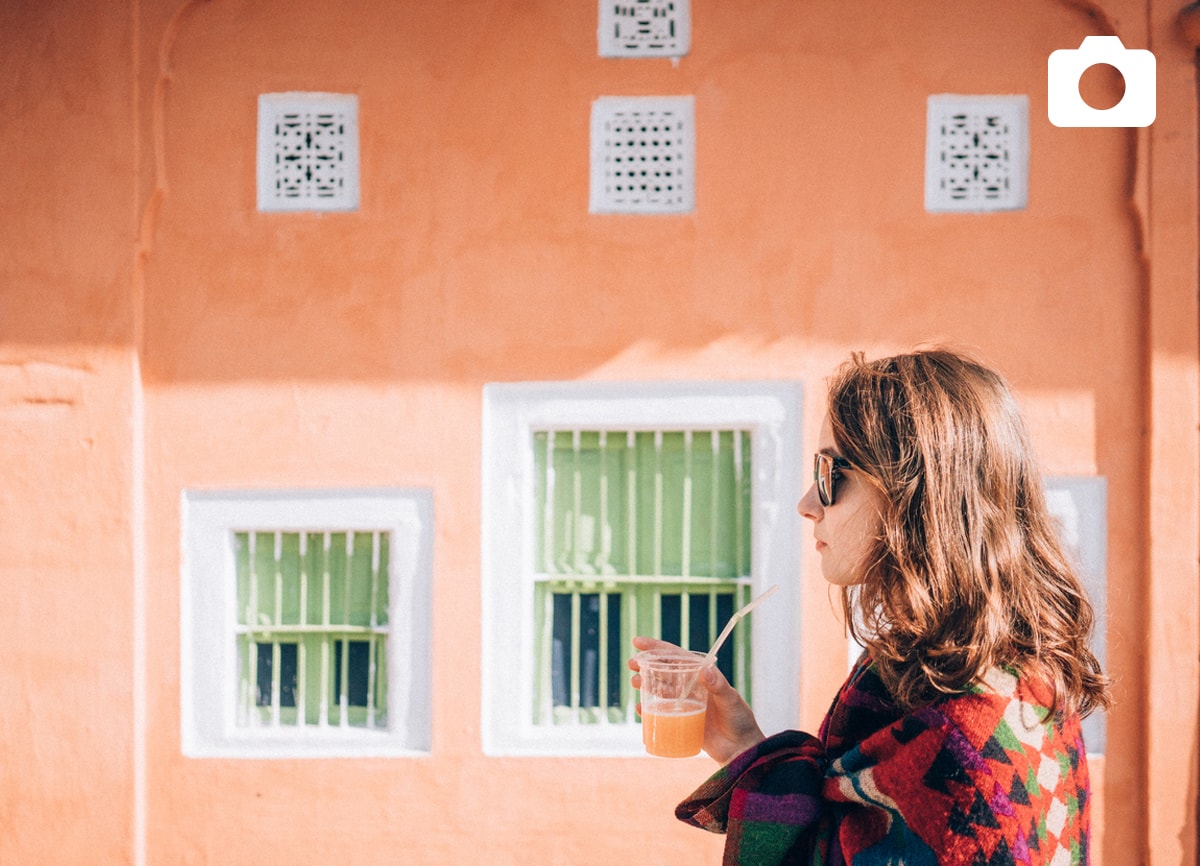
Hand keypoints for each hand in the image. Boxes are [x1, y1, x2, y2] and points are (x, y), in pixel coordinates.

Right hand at [629, 636, 765, 764]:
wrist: (741, 749)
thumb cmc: (740, 721)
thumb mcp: (732, 700)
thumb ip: (719, 686)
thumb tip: (705, 670)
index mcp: (702, 676)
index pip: (677, 657)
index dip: (657, 648)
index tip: (638, 643)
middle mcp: (691, 687)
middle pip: (665, 671)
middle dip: (646, 664)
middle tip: (631, 663)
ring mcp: (685, 704)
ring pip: (660, 690)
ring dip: (646, 684)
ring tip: (635, 683)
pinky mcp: (682, 721)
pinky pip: (661, 713)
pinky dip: (649, 710)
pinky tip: (641, 708)